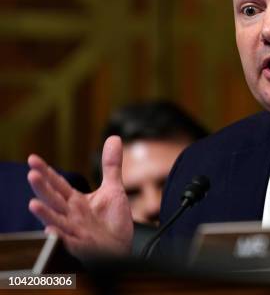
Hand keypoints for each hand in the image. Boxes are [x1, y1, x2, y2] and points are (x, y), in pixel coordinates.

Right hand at [28, 136, 132, 257]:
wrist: (121, 248)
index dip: (47, 172)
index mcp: (75, 201)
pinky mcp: (83, 247)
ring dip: (46, 214)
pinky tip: (52, 231)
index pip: (58, 184)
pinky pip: (70, 243)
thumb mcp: (113, 189)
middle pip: (54, 200)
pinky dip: (60, 238)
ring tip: (33, 203)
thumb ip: (110, 166)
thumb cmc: (112, 222)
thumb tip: (113, 138)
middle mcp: (71, 215)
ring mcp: (75, 231)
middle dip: (43, 189)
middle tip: (31, 174)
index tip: (33, 159)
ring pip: (57, 221)